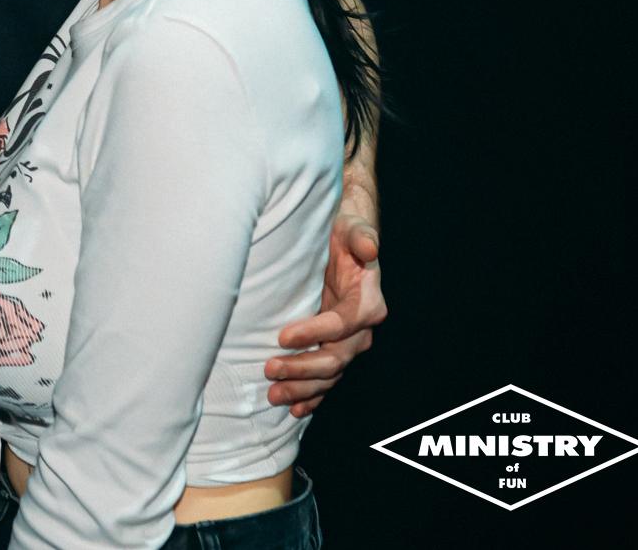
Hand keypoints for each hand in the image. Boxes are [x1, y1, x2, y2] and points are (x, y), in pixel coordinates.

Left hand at [269, 212, 385, 415]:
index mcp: (366, 302)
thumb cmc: (346, 233)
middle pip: (335, 357)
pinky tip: (296, 409)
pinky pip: (327, 379)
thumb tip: (368, 247)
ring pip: (329, 374)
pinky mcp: (335, 346)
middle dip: (302, 367)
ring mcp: (348, 341)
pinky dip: (313, 395)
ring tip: (274, 394)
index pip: (340, 324)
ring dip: (303, 388)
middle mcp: (361, 327)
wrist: (347, 241)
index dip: (313, 332)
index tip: (282, 337)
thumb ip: (361, 237)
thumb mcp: (352, 228)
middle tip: (269, 369)